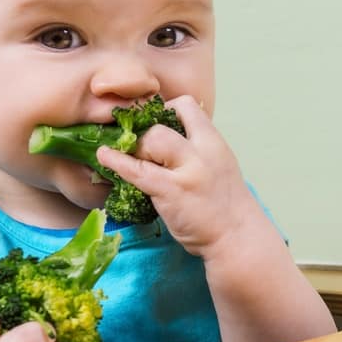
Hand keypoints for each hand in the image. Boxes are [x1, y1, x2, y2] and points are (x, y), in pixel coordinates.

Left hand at [96, 95, 259, 259]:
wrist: (237, 236)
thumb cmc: (224, 204)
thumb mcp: (218, 165)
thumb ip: (196, 149)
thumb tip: (162, 138)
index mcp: (214, 141)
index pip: (186, 105)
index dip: (164, 110)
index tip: (154, 123)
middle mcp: (203, 150)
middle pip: (163, 122)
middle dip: (144, 130)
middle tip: (135, 145)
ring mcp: (188, 171)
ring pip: (151, 139)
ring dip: (134, 147)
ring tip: (124, 155)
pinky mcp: (172, 191)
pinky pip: (137, 171)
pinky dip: (116, 162)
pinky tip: (104, 157)